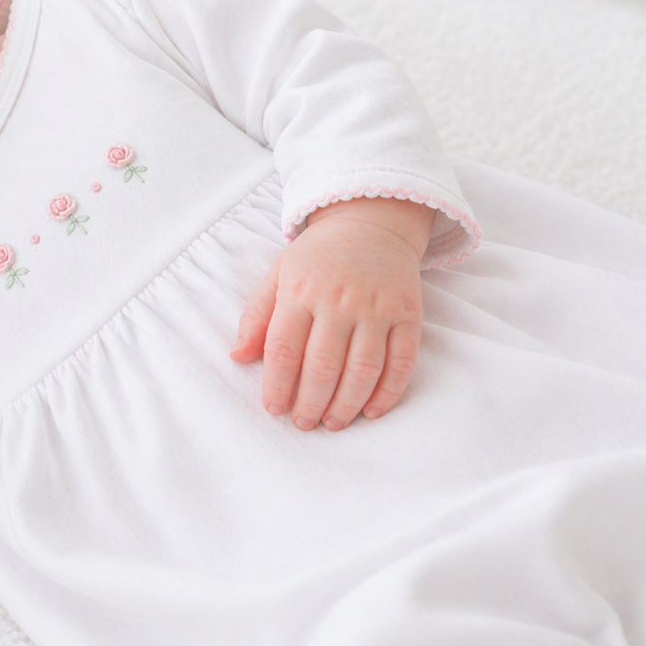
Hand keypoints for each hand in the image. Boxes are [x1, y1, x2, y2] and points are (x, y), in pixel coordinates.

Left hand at [230, 198, 434, 429]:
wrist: (372, 222)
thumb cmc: (317, 257)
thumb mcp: (278, 276)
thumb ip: (256, 317)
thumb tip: (237, 357)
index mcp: (301, 291)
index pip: (284, 349)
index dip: (277, 386)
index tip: (274, 409)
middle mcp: (340, 300)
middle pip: (323, 366)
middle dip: (310, 403)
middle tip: (303, 423)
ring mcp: (377, 307)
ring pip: (362, 370)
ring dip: (346, 405)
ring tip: (333, 423)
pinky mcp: (408, 314)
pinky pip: (401, 361)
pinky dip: (388, 392)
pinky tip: (371, 410)